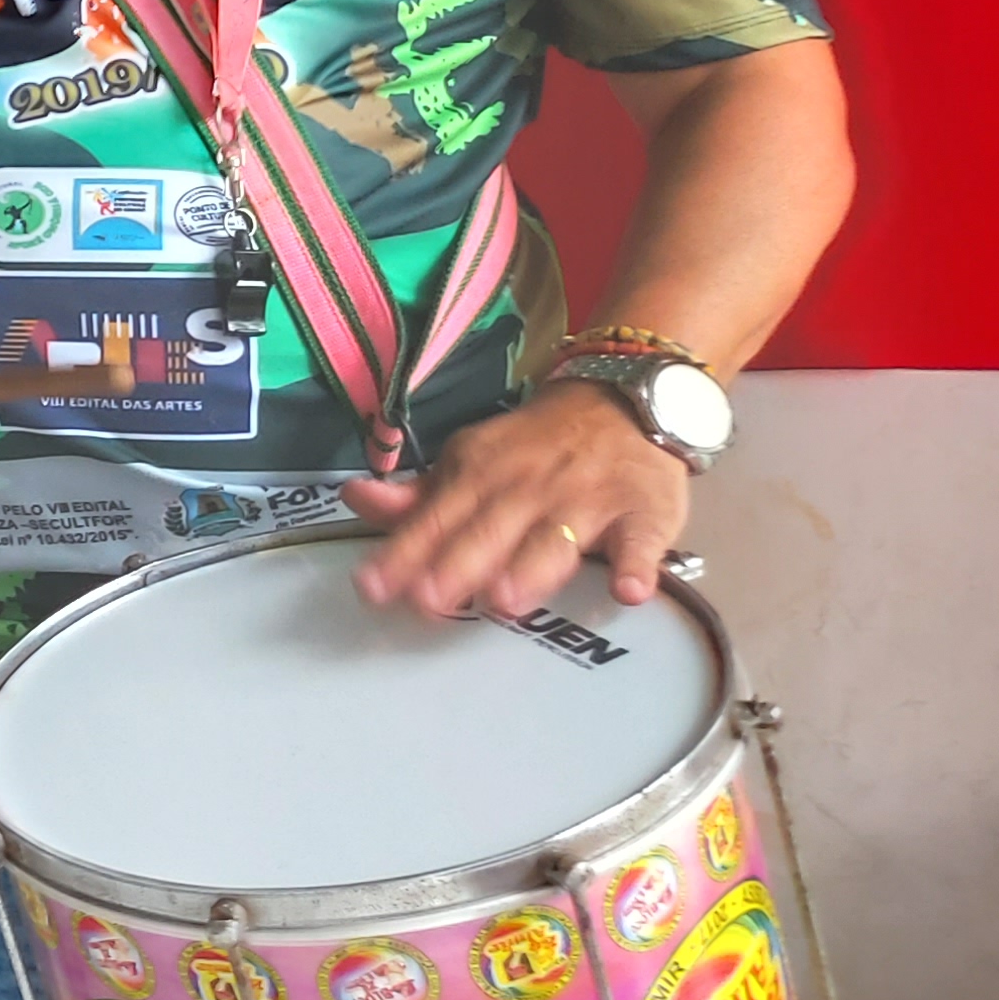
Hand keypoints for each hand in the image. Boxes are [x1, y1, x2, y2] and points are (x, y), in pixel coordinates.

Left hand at [346, 386, 687, 619]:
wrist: (623, 401)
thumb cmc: (535, 449)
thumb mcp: (470, 460)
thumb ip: (418, 495)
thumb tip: (354, 497)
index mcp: (480, 474)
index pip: (435, 518)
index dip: (403, 552)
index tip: (373, 587)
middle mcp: (529, 487)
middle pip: (489, 532)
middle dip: (457, 564)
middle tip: (429, 599)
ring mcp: (589, 501)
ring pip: (556, 539)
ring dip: (531, 568)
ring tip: (507, 598)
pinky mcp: (644, 514)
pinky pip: (642, 543)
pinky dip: (638, 566)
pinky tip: (629, 590)